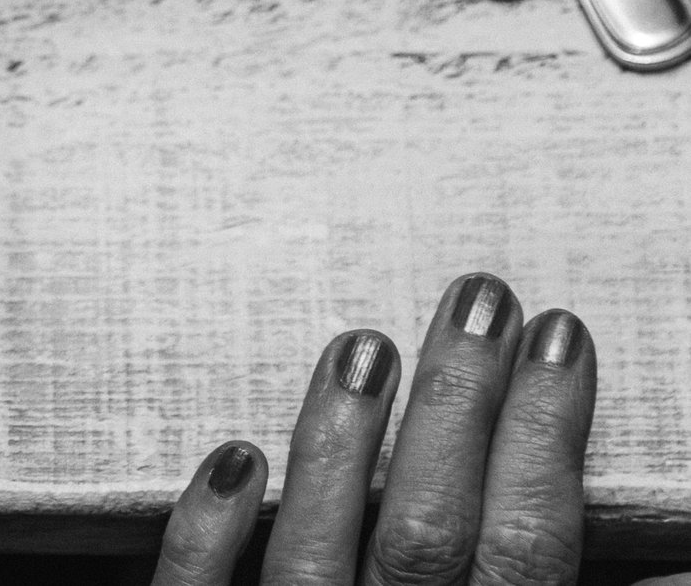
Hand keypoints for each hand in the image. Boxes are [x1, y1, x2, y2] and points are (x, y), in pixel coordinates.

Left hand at [150, 271, 609, 585]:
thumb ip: (547, 578)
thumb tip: (670, 555)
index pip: (526, 549)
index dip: (546, 440)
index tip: (558, 338)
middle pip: (425, 530)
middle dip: (458, 406)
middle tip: (479, 300)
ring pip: (312, 551)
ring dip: (339, 442)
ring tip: (363, 343)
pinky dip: (211, 531)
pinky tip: (233, 456)